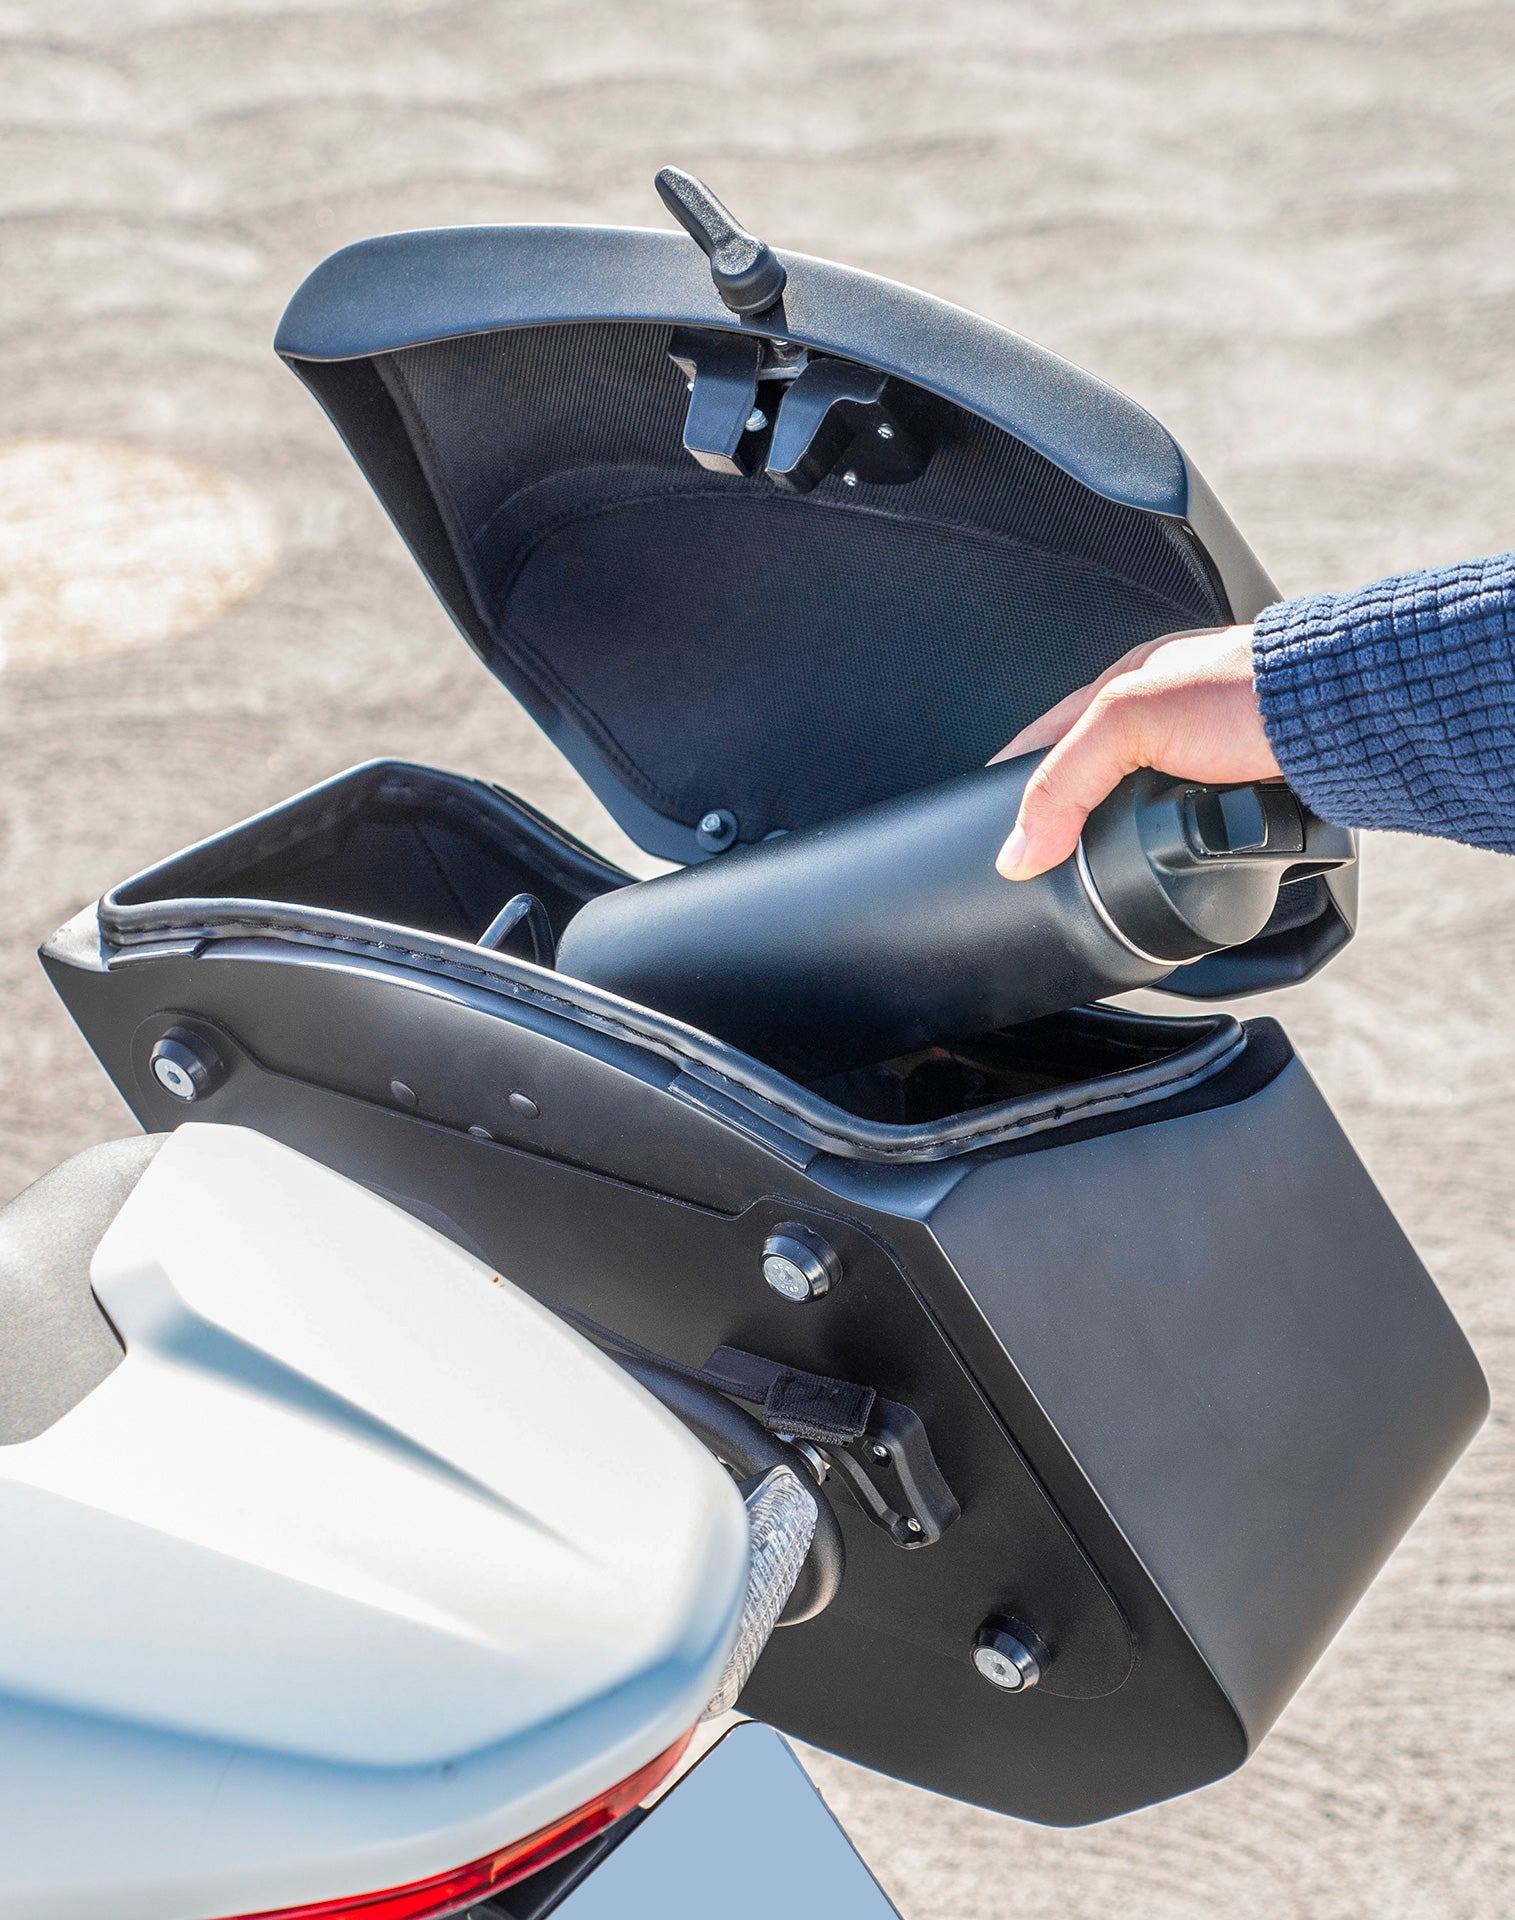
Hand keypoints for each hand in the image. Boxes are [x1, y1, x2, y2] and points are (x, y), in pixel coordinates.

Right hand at [992, 624, 1280, 879]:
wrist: (1341, 719)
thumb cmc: (1249, 692)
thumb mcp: (1131, 722)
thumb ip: (1068, 780)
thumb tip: (1017, 851)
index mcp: (1122, 687)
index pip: (1043, 741)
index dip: (1007, 781)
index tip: (979, 823)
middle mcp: (1159, 722)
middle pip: (1088, 783)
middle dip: (1065, 821)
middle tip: (1042, 863)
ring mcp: (1197, 761)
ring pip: (1135, 815)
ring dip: (1122, 845)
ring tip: (1098, 878)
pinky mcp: (1232, 796)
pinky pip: (1181, 837)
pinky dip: (1167, 855)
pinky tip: (1160, 872)